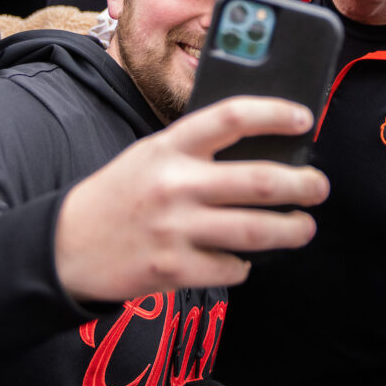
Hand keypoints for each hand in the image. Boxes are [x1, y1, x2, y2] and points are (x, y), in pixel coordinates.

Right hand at [54, 97, 330, 303]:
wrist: (67, 246)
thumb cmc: (121, 194)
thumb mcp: (152, 154)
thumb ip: (198, 149)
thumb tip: (265, 150)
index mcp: (170, 146)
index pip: (232, 117)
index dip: (275, 115)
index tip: (304, 119)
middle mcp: (174, 184)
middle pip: (258, 180)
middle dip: (302, 185)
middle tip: (319, 187)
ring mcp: (174, 229)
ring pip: (255, 230)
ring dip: (291, 229)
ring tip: (303, 226)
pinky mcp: (173, 270)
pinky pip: (231, 268)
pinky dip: (245, 264)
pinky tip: (244, 258)